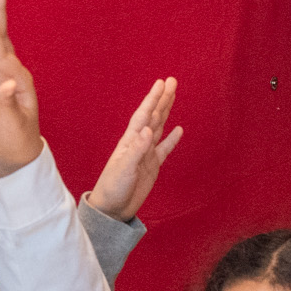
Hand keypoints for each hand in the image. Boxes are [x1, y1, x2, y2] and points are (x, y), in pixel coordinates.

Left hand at [87, 79, 183, 221]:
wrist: (112, 209)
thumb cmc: (113, 188)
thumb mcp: (124, 169)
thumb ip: (137, 150)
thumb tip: (149, 130)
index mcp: (130, 141)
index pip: (144, 115)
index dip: (153, 99)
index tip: (162, 83)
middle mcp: (139, 143)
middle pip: (154, 116)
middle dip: (162, 99)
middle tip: (172, 81)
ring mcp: (146, 154)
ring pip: (160, 127)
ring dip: (166, 111)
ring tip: (174, 96)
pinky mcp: (152, 166)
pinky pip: (165, 149)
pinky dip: (172, 139)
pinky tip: (178, 129)